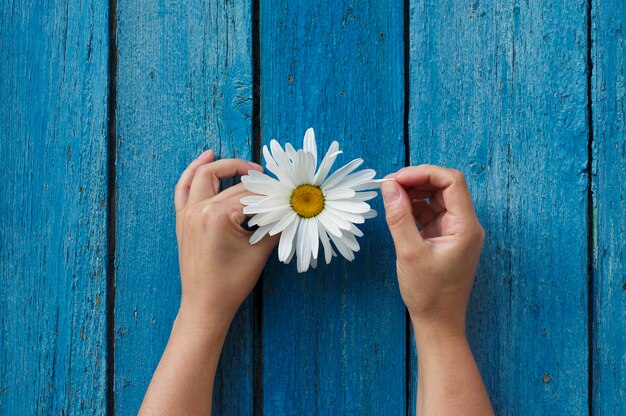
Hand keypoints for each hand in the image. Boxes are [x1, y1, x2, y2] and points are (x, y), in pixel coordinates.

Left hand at [174, 150, 277, 327]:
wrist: (206, 304)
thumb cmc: (232, 282)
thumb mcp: (259, 252)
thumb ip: (274, 225)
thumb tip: (290, 209)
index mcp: (217, 216)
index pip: (250, 195)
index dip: (271, 193)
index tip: (286, 192)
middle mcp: (199, 209)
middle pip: (232, 185)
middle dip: (254, 181)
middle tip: (271, 181)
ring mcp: (187, 213)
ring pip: (203, 175)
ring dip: (222, 165)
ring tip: (243, 163)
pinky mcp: (182, 220)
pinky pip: (183, 187)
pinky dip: (192, 171)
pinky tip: (204, 158)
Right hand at [381, 165, 484, 335]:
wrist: (439, 323)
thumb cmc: (429, 293)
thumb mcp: (409, 253)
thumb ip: (399, 217)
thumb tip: (389, 186)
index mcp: (465, 227)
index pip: (451, 182)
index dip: (423, 173)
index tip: (397, 179)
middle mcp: (466, 225)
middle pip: (445, 186)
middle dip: (417, 181)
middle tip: (389, 186)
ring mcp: (457, 231)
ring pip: (437, 198)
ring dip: (414, 193)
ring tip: (390, 198)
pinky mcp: (446, 238)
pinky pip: (432, 213)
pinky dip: (415, 208)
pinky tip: (398, 212)